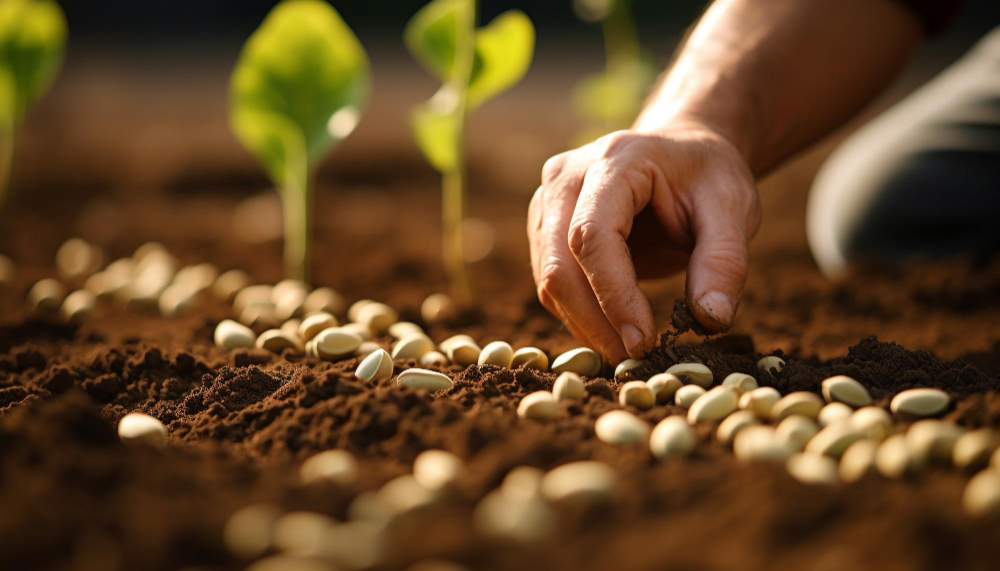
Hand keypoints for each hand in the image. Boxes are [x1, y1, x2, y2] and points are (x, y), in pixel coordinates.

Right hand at [527, 122, 760, 362]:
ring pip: (548, 280)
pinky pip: (551, 284)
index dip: (613, 294)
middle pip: (558, 262)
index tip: (643, 341)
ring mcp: (547, 203)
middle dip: (592, 321)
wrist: (683, 155)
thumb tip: (710, 320)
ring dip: (584, 324)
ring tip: (629, 351)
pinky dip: (579, 316)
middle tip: (633, 360)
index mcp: (614, 160)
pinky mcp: (544, 229)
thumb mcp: (735, 208)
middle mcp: (566, 176)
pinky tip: (613, 332)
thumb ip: (725, 261)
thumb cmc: (707, 178)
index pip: (592, 235)